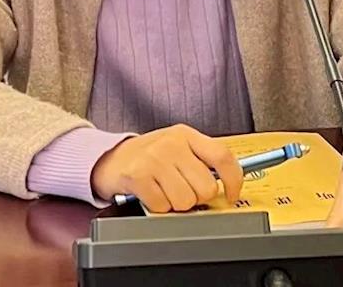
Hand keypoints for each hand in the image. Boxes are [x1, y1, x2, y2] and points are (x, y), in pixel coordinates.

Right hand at [91, 124, 243, 211]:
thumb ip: (200, 161)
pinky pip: (162, 206)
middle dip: (196, 197)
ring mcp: (154, 158)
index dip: (234, 180)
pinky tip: (150, 194)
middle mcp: (172, 143)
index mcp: (187, 135)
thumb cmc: (148, 157)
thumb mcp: (177, 149)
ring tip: (164, 191)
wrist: (109, 158)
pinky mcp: (138, 175)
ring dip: (175, 204)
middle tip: (182, 190)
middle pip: (206, 187)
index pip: (222, 156)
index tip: (232, 195)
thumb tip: (226, 187)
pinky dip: (157, 207)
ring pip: (185, 201)